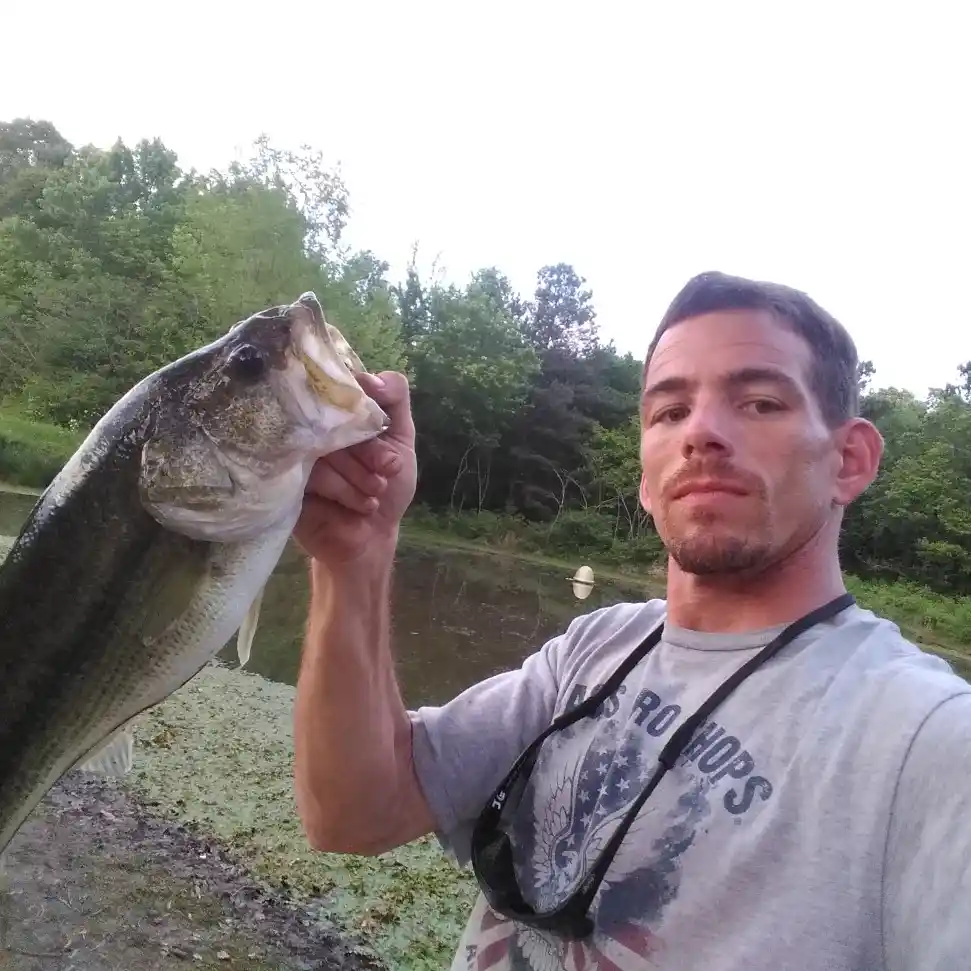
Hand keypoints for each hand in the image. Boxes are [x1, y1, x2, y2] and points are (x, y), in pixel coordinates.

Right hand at [294, 371, 416, 566]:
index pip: (341, 388)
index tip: (387, 438)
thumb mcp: (401, 438)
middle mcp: (311, 428)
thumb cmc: (385, 487)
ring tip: (373, 494)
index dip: (367, 411)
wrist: (370, 538)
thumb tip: (369, 379)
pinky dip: (343, 491)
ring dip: (359, 476)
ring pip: (324, 449)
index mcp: (335, 412)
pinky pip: (311, 475)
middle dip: (371, 450)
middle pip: (334, 420)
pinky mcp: (284, 482)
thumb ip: (395, 398)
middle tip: (389, 470)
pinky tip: (359, 505)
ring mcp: (294, 454)